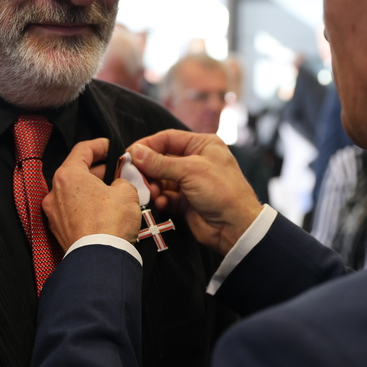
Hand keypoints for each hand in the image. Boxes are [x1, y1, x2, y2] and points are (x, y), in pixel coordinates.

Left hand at [43, 138, 142, 249]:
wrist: (100, 259)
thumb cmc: (110, 223)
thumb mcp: (127, 192)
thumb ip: (123, 180)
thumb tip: (120, 184)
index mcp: (68, 176)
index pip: (82, 150)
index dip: (99, 145)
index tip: (109, 147)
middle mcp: (55, 193)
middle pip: (76, 172)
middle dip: (97, 171)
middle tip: (116, 172)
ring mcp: (54, 214)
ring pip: (74, 193)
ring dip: (92, 190)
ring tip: (112, 193)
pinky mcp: (59, 231)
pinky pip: (73, 212)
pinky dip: (86, 207)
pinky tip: (103, 212)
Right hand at [129, 130, 262, 256]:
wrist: (236, 227)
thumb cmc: (221, 191)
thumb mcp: (190, 171)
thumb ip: (160, 162)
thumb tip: (135, 152)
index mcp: (202, 145)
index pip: (168, 139)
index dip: (148, 145)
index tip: (130, 154)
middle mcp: (195, 160)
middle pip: (161, 159)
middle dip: (148, 169)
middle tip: (135, 177)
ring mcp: (190, 181)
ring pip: (161, 179)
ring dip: (153, 185)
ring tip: (151, 193)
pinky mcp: (185, 200)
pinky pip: (166, 195)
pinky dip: (161, 199)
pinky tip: (161, 203)